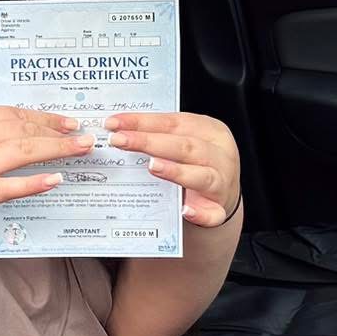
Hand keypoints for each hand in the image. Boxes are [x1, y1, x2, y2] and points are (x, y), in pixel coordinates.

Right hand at [0, 106, 92, 244]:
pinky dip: (34, 182)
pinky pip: (9, 186)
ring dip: (55, 149)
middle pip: (21, 130)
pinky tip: (55, 180)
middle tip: (84, 137)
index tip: (68, 122)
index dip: (44, 117)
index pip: (12, 114)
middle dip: (57, 132)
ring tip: (79, 151)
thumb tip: (29, 131)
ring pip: (20, 152)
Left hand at [104, 112, 241, 227]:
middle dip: (149, 142)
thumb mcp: (184, 141)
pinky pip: (212, 213)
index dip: (142, 122)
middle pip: (184, 146)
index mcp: (209, 130)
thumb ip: (159, 136)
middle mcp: (219, 155)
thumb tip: (118, 131)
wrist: (222, 195)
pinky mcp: (219, 210)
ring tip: (152, 167)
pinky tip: (185, 211)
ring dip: (176, 171)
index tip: (113, 123)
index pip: (172, 122)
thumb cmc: (196, 162)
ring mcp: (222, 183)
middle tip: (119, 141)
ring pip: (201, 176)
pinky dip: (199, 213)